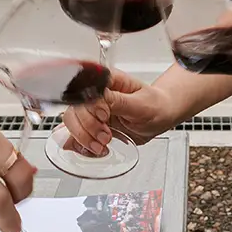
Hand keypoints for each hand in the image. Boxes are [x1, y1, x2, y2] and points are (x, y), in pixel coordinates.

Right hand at [61, 70, 176, 154]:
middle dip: (88, 127)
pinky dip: (82, 146)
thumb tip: (100, 97)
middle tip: (106, 136)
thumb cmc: (154, 105)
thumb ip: (119, 101)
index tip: (105, 116)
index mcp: (106, 82)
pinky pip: (75, 137)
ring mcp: (92, 111)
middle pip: (74, 109)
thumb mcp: (140, 103)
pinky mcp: (91, 127)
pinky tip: (96, 149)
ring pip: (71, 123)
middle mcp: (95, 95)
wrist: (160, 116)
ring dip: (84, 139)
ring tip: (102, 145)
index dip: (91, 106)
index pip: (84, 90)